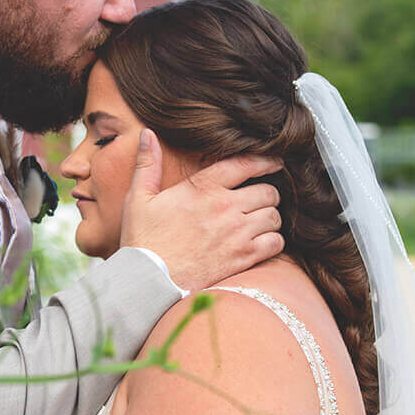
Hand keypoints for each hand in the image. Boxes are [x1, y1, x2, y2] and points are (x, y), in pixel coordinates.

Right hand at [121, 131, 283, 289]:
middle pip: (268, 191)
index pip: (245, 164)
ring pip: (274, 217)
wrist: (149, 281)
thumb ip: (147, 164)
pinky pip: (276, 243)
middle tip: (260, 200)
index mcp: (203, 188)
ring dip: (270, 218)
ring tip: (260, 222)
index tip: (274, 162)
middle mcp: (225, 207)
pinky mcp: (242, 257)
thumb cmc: (143, 240)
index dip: (265, 161)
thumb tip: (147, 134)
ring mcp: (237, 233)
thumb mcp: (139, 198)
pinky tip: (261, 243)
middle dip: (267, 194)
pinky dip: (273, 242)